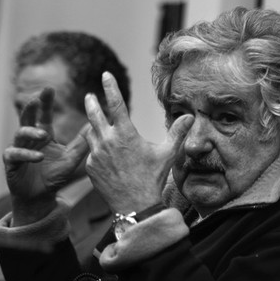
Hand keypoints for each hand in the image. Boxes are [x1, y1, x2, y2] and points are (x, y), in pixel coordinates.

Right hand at [3, 87, 89, 223]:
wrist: (41, 197)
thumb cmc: (55, 176)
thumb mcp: (71, 158)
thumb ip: (81, 142)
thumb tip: (94, 123)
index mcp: (43, 135)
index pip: (44, 115)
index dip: (46, 102)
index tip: (50, 88)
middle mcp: (29, 139)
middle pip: (27, 118)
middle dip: (31, 107)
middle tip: (36, 99)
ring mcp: (18, 149)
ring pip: (20, 134)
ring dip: (31, 133)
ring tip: (43, 135)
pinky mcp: (10, 163)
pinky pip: (15, 154)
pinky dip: (27, 154)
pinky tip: (38, 156)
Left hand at [83, 72, 192, 212]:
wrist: (136, 205)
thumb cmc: (153, 178)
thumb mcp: (167, 154)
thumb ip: (177, 133)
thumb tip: (190, 116)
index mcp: (126, 134)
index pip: (116, 103)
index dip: (111, 87)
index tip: (105, 74)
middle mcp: (108, 140)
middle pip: (95, 115)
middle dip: (92, 103)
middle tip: (89, 95)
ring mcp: (96, 154)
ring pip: (91, 133)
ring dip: (91, 124)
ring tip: (92, 120)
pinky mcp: (90, 167)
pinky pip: (91, 152)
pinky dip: (96, 148)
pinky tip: (101, 151)